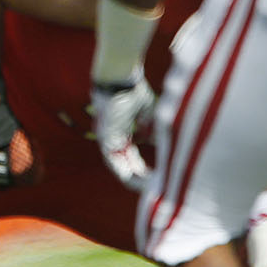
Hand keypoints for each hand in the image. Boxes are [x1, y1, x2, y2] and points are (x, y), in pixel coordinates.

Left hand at [91, 72, 155, 190]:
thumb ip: (151, 128)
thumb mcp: (147, 113)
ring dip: (132, 177)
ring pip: (117, 165)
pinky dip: (122, 169)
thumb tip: (161, 142)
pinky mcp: (104, 136)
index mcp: (122, 133)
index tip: (157, 177)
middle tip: (153, 188)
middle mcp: (113, 138)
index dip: (143, 168)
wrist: (120, 78)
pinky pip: (111, 158)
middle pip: (123, 165)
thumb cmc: (132, 90)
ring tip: (146, 188)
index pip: (131, 157)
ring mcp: (107, 138)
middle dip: (139, 178)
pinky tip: (133, 178)